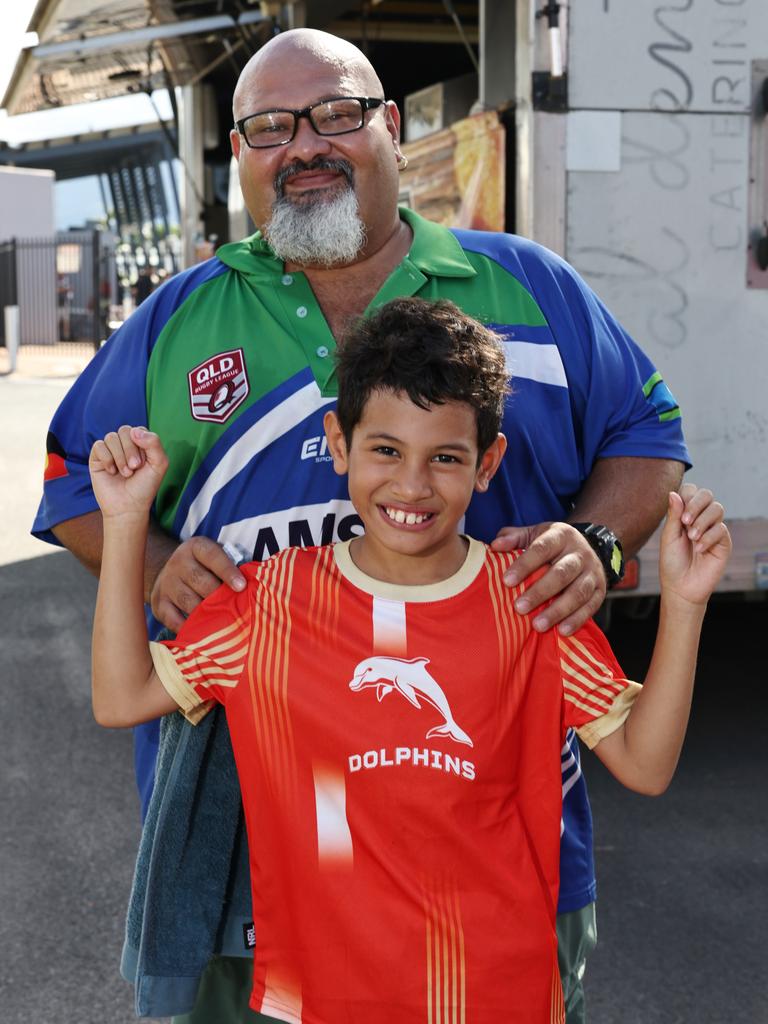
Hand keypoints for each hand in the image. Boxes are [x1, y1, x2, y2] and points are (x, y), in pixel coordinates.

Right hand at [89, 426, 167, 519]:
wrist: (128, 506)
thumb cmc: (145, 487)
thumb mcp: (159, 464)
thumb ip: (154, 443)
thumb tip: (134, 431)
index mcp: (141, 444)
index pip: (139, 429)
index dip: (142, 444)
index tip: (144, 463)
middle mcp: (125, 445)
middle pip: (124, 430)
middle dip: (130, 450)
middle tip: (135, 468)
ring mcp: (110, 451)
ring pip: (111, 437)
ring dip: (120, 457)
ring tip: (125, 473)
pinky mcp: (97, 458)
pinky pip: (98, 446)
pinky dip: (107, 459)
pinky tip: (112, 472)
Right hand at [150, 536, 245, 631]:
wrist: (170, 571)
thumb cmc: (205, 567)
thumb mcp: (215, 558)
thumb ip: (231, 567)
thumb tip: (253, 586)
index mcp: (196, 547)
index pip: (212, 556)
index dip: (227, 571)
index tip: (241, 586)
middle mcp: (178, 562)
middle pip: (200, 581)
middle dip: (219, 596)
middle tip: (235, 609)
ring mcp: (166, 583)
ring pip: (188, 602)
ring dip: (207, 614)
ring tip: (224, 624)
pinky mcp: (158, 603)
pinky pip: (173, 619)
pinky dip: (188, 628)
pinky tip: (203, 633)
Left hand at [492, 522, 605, 634]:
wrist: (589, 547)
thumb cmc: (552, 544)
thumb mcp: (535, 534)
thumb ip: (514, 538)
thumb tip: (495, 546)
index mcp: (561, 535)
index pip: (542, 548)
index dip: (524, 565)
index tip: (506, 581)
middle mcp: (580, 553)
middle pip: (561, 573)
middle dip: (540, 592)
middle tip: (519, 608)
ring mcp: (592, 572)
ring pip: (577, 592)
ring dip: (558, 610)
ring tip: (538, 625)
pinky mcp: (601, 590)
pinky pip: (591, 606)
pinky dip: (577, 620)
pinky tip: (562, 631)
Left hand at [660, 485, 730, 604]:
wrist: (681, 586)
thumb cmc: (672, 562)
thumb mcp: (668, 537)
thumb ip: (673, 515)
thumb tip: (673, 493)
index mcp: (685, 514)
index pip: (691, 491)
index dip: (687, 496)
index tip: (678, 513)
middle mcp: (701, 518)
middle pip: (707, 494)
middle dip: (696, 504)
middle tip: (685, 522)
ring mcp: (713, 529)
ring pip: (717, 508)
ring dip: (702, 521)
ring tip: (692, 537)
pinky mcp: (723, 542)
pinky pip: (721, 529)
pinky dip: (708, 537)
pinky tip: (699, 549)